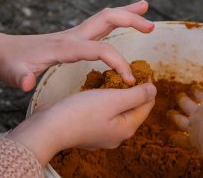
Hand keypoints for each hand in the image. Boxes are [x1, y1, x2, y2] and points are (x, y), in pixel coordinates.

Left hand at [0, 0, 153, 90]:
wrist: (4, 51)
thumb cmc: (11, 64)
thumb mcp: (13, 73)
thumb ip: (20, 78)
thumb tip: (26, 84)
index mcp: (64, 45)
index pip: (99, 49)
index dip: (117, 62)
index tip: (129, 80)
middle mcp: (73, 35)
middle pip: (106, 19)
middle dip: (130, 21)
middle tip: (151, 27)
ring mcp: (74, 33)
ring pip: (105, 17)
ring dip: (126, 13)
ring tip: (145, 6)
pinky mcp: (74, 37)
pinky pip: (99, 25)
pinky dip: (115, 20)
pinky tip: (125, 19)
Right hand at [7, 83, 156, 166]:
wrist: (48, 127)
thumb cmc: (80, 113)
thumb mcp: (113, 100)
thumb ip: (136, 95)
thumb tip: (154, 89)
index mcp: (126, 128)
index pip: (147, 104)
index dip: (147, 85)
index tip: (141, 68)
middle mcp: (116, 133)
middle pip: (133, 107)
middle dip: (132, 88)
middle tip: (126, 70)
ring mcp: (102, 132)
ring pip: (117, 108)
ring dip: (117, 92)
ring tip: (113, 76)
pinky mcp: (88, 128)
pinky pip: (103, 112)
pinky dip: (104, 99)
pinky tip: (98, 89)